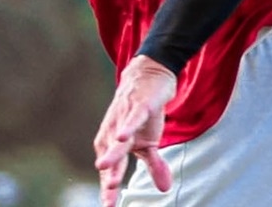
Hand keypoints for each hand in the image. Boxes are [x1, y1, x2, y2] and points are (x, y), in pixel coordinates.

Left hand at [93, 55, 177, 206]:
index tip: (108, 206)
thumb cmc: (142, 113)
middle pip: (112, 158)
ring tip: (106, 170)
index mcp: (115, 144)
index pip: (113, 170)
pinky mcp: (137, 105)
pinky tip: (122, 136)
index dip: (110, 187)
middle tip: (108, 195)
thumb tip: (164, 189)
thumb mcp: (150, 142)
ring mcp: (125, 118)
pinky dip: (127, 126)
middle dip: (109, 176)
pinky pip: (132, 117)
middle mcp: (115, 132)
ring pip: (118, 139)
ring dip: (113, 154)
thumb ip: (154, 166)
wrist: (147, 78)